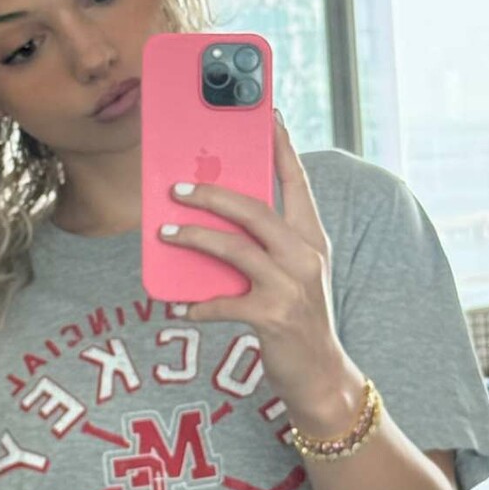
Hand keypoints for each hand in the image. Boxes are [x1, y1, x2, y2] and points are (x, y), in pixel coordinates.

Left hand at [160, 114, 361, 433]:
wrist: (322, 374)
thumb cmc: (300, 316)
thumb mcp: (295, 272)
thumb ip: (267, 244)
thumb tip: (218, 219)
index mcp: (312, 238)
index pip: (298, 182)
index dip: (282, 147)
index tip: (269, 116)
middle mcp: (305, 256)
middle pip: (255, 210)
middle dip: (213, 194)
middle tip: (178, 187)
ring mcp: (291, 286)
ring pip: (234, 248)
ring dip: (194, 237)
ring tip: (166, 232)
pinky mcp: (272, 317)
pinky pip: (222, 302)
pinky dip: (196, 304)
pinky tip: (178, 306)